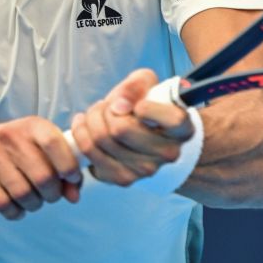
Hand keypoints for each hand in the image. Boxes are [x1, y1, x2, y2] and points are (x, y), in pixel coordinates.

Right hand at [0, 117, 82, 219]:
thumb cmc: (15, 151)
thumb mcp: (40, 150)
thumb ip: (63, 170)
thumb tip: (75, 196)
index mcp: (31, 125)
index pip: (54, 143)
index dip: (68, 165)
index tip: (73, 179)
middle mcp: (9, 135)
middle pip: (42, 176)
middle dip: (52, 194)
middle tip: (50, 196)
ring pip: (23, 193)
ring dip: (34, 204)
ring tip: (33, 201)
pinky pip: (2, 203)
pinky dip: (15, 212)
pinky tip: (16, 208)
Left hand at [70, 69, 194, 185]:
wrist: (143, 134)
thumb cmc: (147, 105)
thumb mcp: (147, 84)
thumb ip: (136, 85)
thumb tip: (119, 105)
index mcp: (182, 129)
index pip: (172, 119)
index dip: (148, 108)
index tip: (138, 105)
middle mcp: (167, 153)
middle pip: (120, 129)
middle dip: (105, 110)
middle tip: (107, 106)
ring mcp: (145, 170)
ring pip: (101, 139)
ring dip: (91, 119)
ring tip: (96, 114)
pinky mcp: (122, 178)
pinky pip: (89, 152)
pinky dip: (81, 133)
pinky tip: (85, 126)